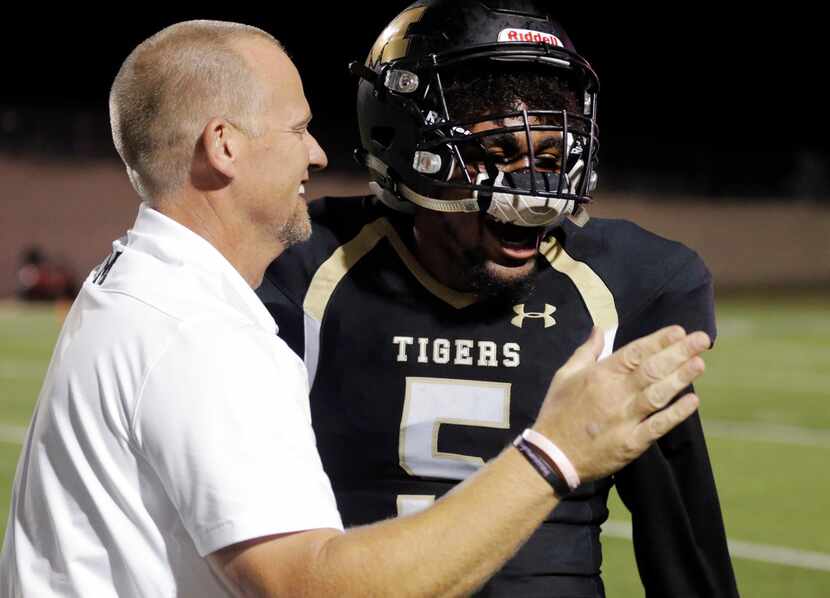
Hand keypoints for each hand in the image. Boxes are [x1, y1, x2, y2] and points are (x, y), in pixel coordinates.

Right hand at [533, 326, 708, 482]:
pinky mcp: (631, 443)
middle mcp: (615, 394)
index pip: (635, 352)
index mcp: (599, 375)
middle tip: (702, 339)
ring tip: (700, 363)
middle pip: (652, 369)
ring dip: (681, 378)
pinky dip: (676, 414)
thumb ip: (586, 352)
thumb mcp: (564, 376)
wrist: (552, 455)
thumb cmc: (557, 412)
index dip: (659, 340)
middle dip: (679, 352)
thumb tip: (600, 328)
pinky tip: (693, 400)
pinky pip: (658, 426)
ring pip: (659, 394)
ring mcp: (624, 419)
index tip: (679, 331)